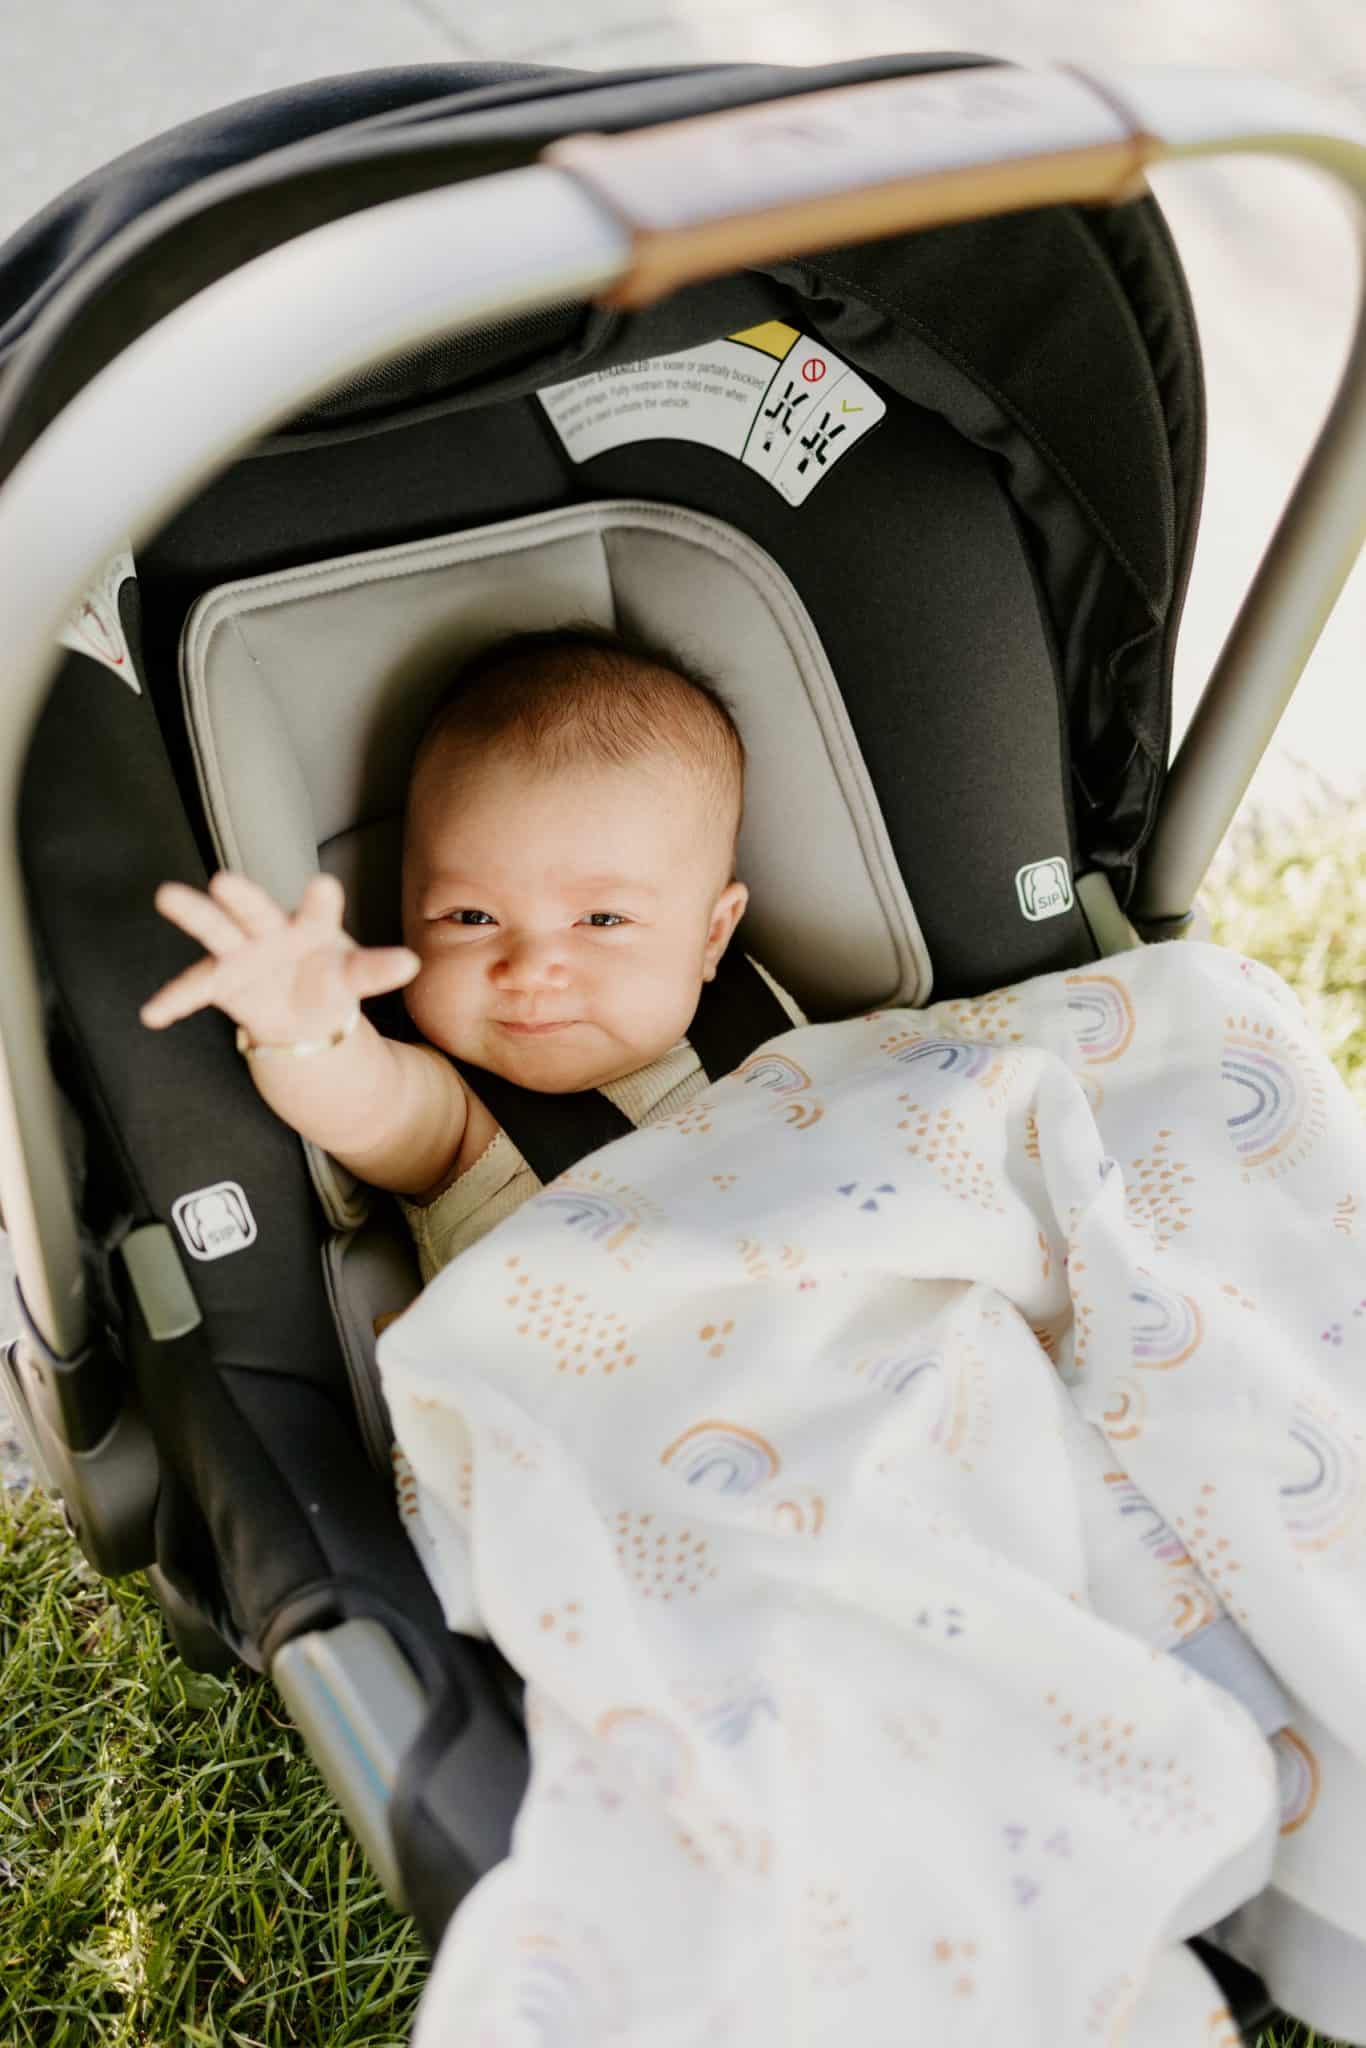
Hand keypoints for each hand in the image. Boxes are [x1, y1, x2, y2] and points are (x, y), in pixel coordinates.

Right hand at [141, 870, 419, 1045]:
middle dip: (242, 896)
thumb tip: (412, 964)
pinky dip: (174, 1000)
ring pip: (217, 931)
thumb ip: (376, 969)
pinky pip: (195, 989)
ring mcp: (241, 953)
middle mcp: (271, 930)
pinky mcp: (221, 981)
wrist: (303, 1007)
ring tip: (168, 895)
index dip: (321, 901)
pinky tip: (152, 1014)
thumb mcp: (354, 975)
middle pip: (255, 910)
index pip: (318, 910)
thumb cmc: (330, 976)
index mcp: (310, 925)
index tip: (326, 886)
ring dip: (194, 914)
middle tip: (226, 880)